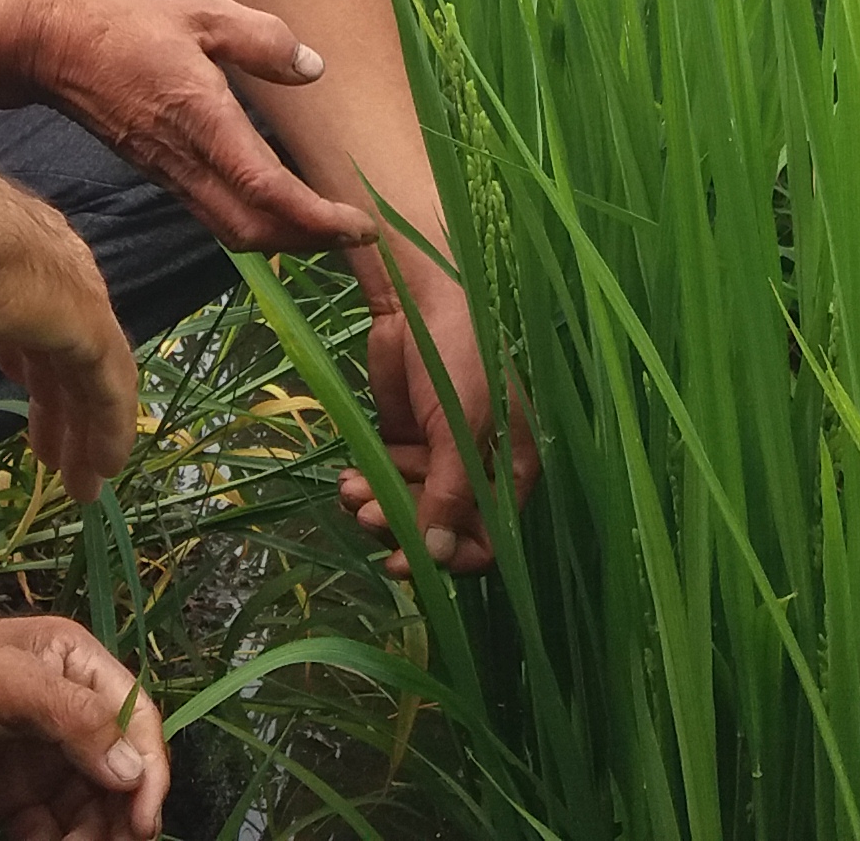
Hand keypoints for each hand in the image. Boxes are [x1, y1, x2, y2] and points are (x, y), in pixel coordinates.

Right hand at [0, 131, 140, 504]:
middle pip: (63, 347)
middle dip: (57, 402)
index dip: (25, 356)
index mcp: (11, 247)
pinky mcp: (90, 327)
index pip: (29, 309)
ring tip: (79, 482)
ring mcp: (78, 296)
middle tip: (50, 452)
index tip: (19, 388)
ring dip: (84, 430)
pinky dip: (108, 431)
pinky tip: (103, 470)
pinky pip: (109, 390)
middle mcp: (55, 267)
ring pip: (92, 376)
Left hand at [0, 598, 167, 840]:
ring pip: (86, 807)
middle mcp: (68, 713)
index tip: (142, 820)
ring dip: (86, 835)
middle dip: (117, 814)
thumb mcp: (9, 678)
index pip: (136, 720)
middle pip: (117, 773)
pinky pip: (47, 828)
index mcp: (78, 667)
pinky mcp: (9, 794)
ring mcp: (40, 756)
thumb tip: (132, 771)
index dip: (149, 770)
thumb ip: (74, 717)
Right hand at [21, 0, 378, 251]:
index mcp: (201, 119)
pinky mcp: (160, 170)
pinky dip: (255, 218)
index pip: (267, 191)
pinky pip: (213, 211)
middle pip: (253, 230)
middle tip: (355, 229)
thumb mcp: (199, 8)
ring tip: (327, 220)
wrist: (46, 44)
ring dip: (283, 235)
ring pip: (232, 228)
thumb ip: (261, 38)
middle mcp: (185, 159)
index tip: (360, 223)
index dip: (317, 218)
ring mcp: (168, 172)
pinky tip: (279, 198)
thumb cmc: (121, 18)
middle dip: (309, 240)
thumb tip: (312, 68)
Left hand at [340, 287, 535, 576]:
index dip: (449, 557)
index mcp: (512, 468)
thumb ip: (450, 494)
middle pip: (442, 528)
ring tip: (349, 490)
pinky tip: (348, 476)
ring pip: (411, 508)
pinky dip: (369, 485)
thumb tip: (436, 558)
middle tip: (365, 514)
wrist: (417, 296)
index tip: (405, 563)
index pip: (489, 538)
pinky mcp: (408, 440)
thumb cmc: (458, 354)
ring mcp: (441, 455)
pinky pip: (389, 481)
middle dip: (402, 526)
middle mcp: (480, 468)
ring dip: (379, 507)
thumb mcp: (461, 424)